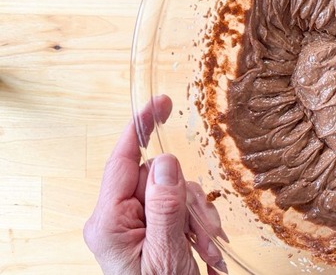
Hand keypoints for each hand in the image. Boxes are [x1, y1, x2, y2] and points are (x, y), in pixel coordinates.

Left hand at [84, 95, 227, 273]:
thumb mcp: (167, 253)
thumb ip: (166, 206)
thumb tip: (165, 161)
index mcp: (108, 222)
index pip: (123, 161)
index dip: (141, 127)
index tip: (160, 104)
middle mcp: (116, 218)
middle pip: (158, 177)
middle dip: (187, 200)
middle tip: (202, 233)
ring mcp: (132, 223)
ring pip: (173, 190)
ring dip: (196, 217)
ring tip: (205, 249)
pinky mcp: (148, 227)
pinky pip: (178, 206)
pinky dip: (197, 224)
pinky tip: (204, 249)